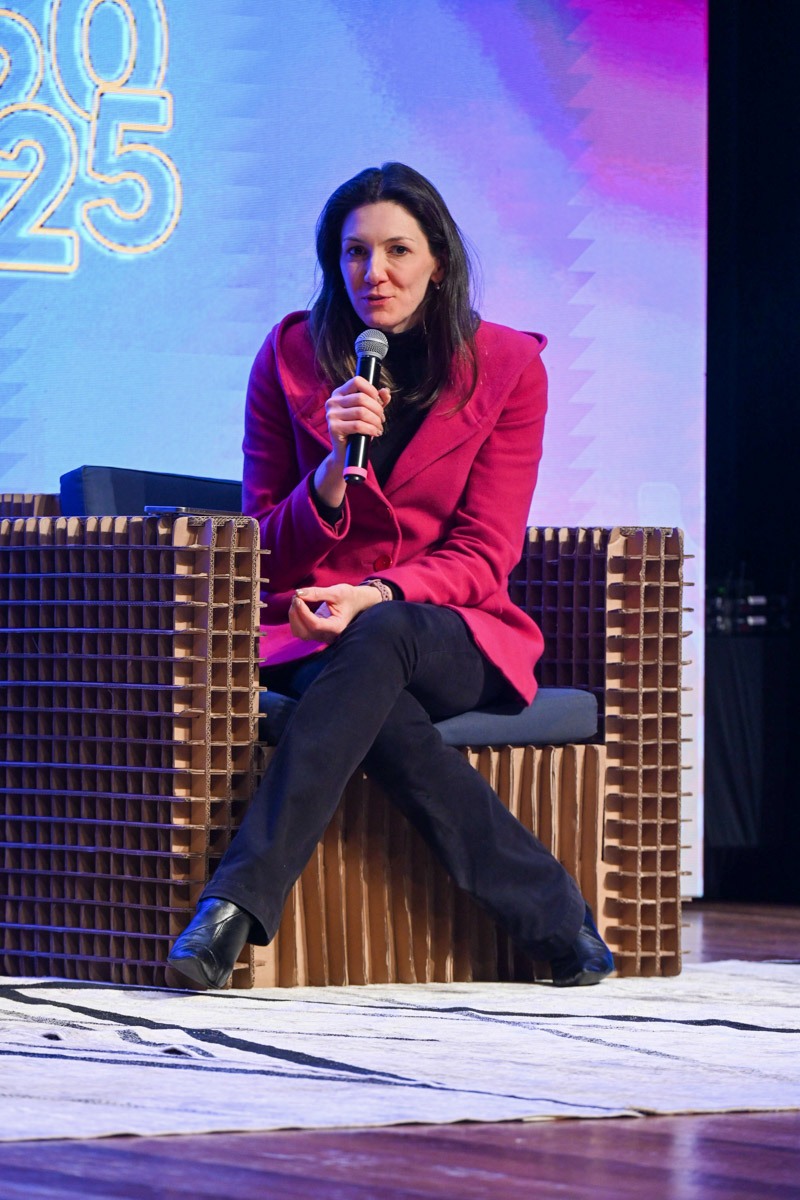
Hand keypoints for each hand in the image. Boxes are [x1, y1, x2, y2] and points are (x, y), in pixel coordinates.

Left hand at [288, 583, 382, 642]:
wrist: (355, 603)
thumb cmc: (348, 597)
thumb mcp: (335, 592)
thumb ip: (317, 593)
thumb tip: (298, 593)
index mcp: (336, 627)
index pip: (315, 625)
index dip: (303, 612)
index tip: (298, 598)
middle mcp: (328, 635)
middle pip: (304, 632)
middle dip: (296, 614)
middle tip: (296, 597)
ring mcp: (321, 636)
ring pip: (299, 633)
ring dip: (294, 617)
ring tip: (297, 601)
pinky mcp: (316, 633)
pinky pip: (300, 630)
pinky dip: (295, 619)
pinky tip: (298, 607)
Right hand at [314, 378, 390, 507]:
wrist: (345, 454)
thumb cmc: (357, 431)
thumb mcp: (368, 413)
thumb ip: (377, 400)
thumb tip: (386, 391)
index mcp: (339, 393)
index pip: (357, 381)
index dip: (372, 390)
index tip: (379, 402)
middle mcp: (332, 401)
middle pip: (362, 398)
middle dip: (377, 409)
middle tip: (382, 420)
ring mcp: (331, 415)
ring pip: (361, 412)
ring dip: (376, 421)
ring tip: (379, 428)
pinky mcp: (333, 428)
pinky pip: (358, 425)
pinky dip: (371, 429)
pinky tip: (375, 433)